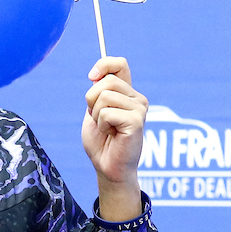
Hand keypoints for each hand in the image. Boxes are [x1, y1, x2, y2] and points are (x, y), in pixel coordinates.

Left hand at [82, 56, 146, 219]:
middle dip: (91, 101)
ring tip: (106, 129)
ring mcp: (139, 108)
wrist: (107, 166)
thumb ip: (97, 93)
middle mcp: (136, 98)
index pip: (119, 64)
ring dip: (96, 116)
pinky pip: (106, 113)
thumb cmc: (101, 142)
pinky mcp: (137, 120)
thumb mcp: (94, 112)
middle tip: (98, 119)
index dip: (103, 65)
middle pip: (106, 81)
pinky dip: (101, 125)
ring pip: (104, 97)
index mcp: (127, 93)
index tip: (91, 76)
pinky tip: (112, 135)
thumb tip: (95, 74)